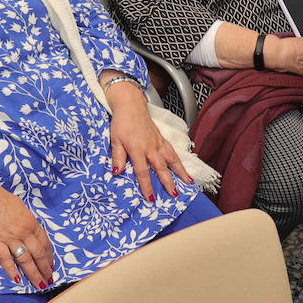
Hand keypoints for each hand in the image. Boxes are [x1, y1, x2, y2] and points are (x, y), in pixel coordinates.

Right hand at [0, 158, 53, 289]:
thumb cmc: (0, 198)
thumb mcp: (20, 207)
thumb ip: (27, 221)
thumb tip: (30, 230)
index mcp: (31, 222)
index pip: (45, 242)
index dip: (49, 255)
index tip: (52, 264)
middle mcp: (24, 231)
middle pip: (38, 254)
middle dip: (45, 268)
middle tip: (49, 279)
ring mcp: (10, 238)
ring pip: (25, 260)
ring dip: (33, 273)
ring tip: (39, 283)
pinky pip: (6, 259)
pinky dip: (12, 271)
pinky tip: (17, 279)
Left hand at [103, 74, 192, 202]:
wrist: (130, 105)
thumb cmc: (121, 122)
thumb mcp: (115, 140)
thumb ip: (117, 157)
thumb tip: (117, 172)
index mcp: (137, 149)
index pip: (142, 172)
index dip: (147, 186)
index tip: (151, 198)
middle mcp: (150, 147)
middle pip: (161, 168)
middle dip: (168, 182)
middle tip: (175, 194)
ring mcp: (158, 142)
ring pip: (172, 159)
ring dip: (180, 171)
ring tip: (188, 182)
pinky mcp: (161, 138)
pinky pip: (172, 151)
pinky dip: (179, 160)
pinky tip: (182, 167)